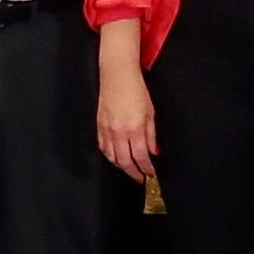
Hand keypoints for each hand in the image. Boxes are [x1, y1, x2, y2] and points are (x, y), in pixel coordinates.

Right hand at [94, 58, 157, 183]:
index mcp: (135, 127)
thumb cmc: (135, 90)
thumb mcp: (150, 113)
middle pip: (125, 162)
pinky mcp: (99, 126)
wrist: (117, 75)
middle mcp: (119, 131)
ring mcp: (107, 129)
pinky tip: (116, 158)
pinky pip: (103, 148)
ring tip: (130, 170)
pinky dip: (110, 157)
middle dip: (134, 173)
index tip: (150, 173)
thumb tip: (153, 152)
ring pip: (112, 157)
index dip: (146, 168)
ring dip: (122, 167)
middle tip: (140, 178)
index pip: (141, 156)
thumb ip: (151, 135)